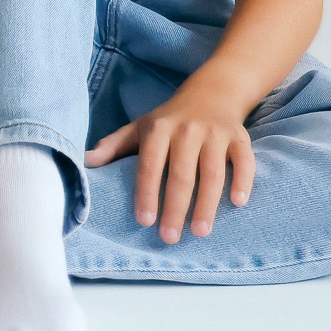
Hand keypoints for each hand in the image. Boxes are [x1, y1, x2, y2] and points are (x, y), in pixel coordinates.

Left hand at [85, 85, 255, 243]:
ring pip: (213, 173)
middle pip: (181, 175)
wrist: (212, 93)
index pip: (150, 166)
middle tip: (170, 238)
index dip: (146, 193)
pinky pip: (244, 161)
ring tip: (200, 232)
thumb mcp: (139, 127)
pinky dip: (243, 181)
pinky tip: (238, 203)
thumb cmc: (170, 119)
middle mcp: (187, 131)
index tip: (144, 221)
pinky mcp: (239, 138)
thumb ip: (114, 145)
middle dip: (175, 208)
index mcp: (158, 130)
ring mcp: (215, 134)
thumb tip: (86, 163)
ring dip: (207, 204)